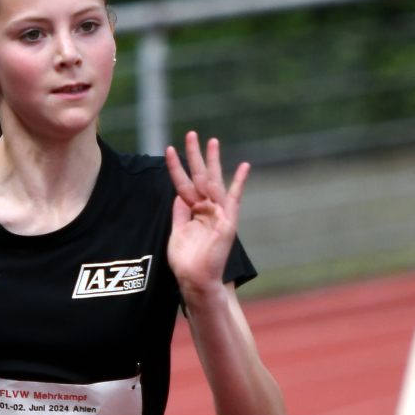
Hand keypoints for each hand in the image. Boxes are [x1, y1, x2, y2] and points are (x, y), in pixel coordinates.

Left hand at [166, 132, 248, 295]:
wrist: (195, 280)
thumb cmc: (186, 262)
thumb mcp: (177, 232)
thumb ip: (179, 212)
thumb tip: (178, 193)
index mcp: (194, 211)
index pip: (184, 184)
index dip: (177, 168)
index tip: (170, 149)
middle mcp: (207, 209)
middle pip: (200, 176)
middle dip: (196, 155)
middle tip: (192, 134)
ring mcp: (218, 214)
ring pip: (213, 182)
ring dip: (212, 161)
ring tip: (211, 141)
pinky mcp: (228, 222)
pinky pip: (234, 199)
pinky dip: (239, 183)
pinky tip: (244, 166)